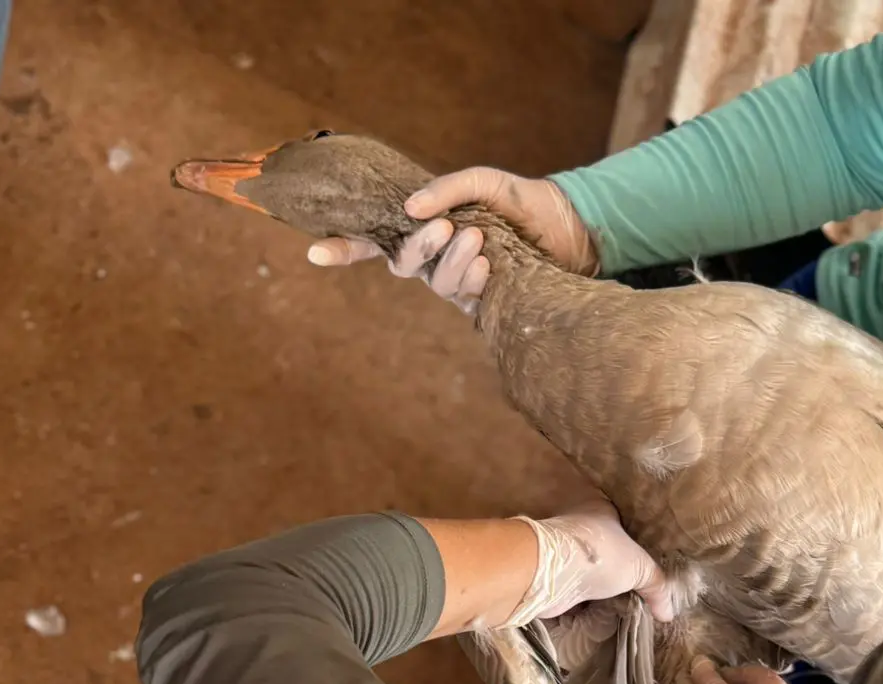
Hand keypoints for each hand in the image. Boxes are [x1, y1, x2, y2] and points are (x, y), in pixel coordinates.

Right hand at [307, 168, 596, 313]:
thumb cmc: (523, 203)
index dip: (343, 247)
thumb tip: (411, 208)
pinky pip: (462, 298)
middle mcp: (435, 260)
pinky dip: (471, 280)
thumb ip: (448, 187)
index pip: (375, 240)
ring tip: (478, 240)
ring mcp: (456, 284)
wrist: (570, 231)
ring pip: (434, 282)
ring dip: (451, 262)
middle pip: (403, 264)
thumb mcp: (485, 181)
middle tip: (445, 228)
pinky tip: (488, 267)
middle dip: (419, 248)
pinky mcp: (481, 303)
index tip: (312, 249)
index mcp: (425, 228)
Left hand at [505, 502, 673, 627]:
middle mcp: (579, 526)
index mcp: (601, 509)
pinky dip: (581, 602)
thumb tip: (669, 614)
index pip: (621, 520)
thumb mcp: (639, 567)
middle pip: (603, 547)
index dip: (633, 538)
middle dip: (614, 566)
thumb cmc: (599, 555)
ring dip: (596, 586)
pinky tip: (596, 614)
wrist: (550, 572)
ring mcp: (563, 552)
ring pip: (587, 569)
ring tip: (619, 604)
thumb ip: (657, 586)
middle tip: (634, 586)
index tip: (644, 558)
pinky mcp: (552, 576)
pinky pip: (573, 590)